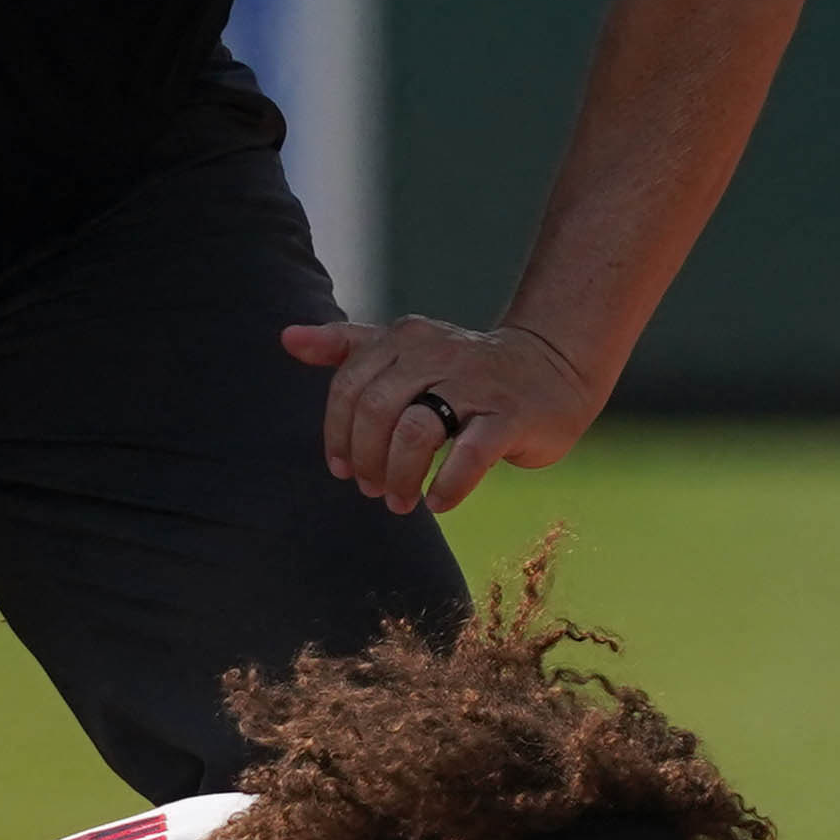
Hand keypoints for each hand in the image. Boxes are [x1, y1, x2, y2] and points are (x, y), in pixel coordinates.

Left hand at [280, 314, 600, 514]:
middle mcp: (439, 354)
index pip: (350, 385)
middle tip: (373, 489)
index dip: (337, 433)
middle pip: (376, 410)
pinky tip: (439, 501)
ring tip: (402, 501)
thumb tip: (286, 338)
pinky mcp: (511, 416)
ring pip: (417, 431)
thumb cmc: (467, 369)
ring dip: (400, 476)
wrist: (552, 368)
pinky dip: (448, 486)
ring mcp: (477, 384)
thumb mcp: (406, 350)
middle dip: (366, 459)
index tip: (341, 467)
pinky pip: (470, 454)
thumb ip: (347, 346)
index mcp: (407, 338)